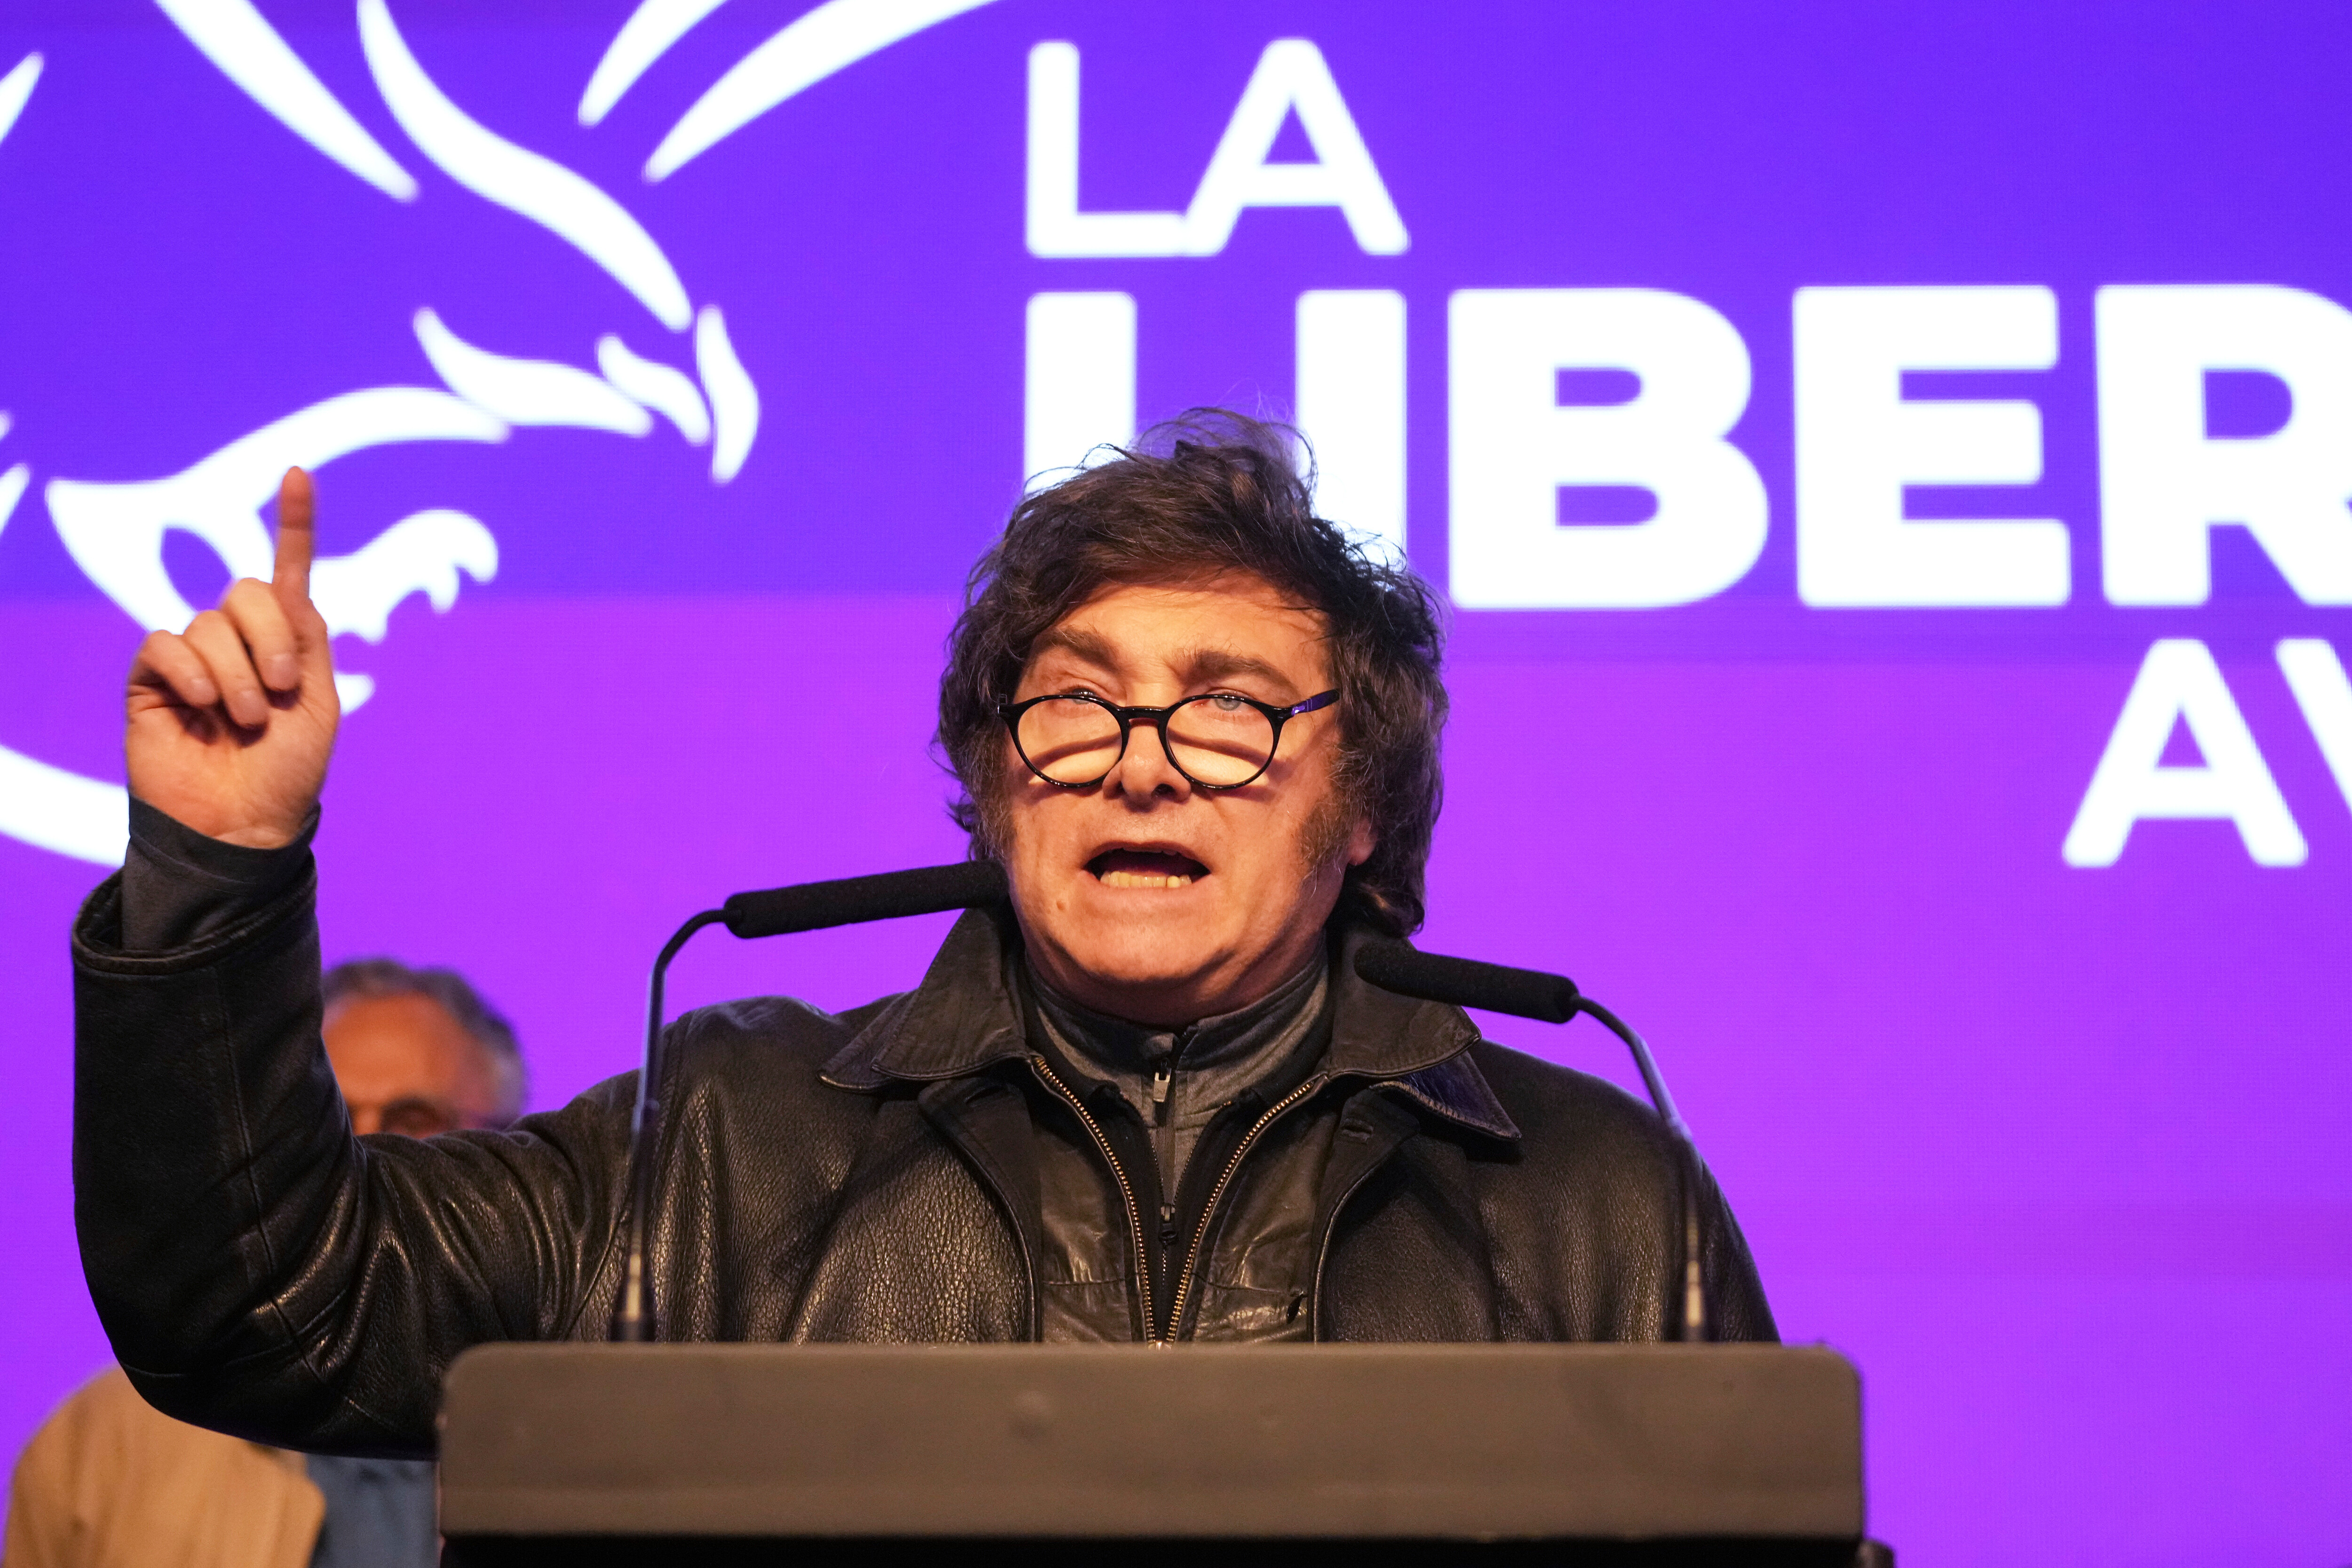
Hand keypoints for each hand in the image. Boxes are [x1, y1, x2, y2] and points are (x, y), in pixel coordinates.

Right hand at [125, 468, 339, 848]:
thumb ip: (306, 638)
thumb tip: (290, 585)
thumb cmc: (287, 769)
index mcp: (284, 642)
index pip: (286, 572)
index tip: (298, 472)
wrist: (246, 823)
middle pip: (247, 591)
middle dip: (270, 639)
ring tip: (242, 720)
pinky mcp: (151, 677)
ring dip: (236, 674)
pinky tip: (203, 708)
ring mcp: (192, 658)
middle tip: (278, 691)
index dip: (294, 522)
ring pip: (210, 623)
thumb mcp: (316, 699)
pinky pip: (165, 644)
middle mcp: (236, 641)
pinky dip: (191, 673)